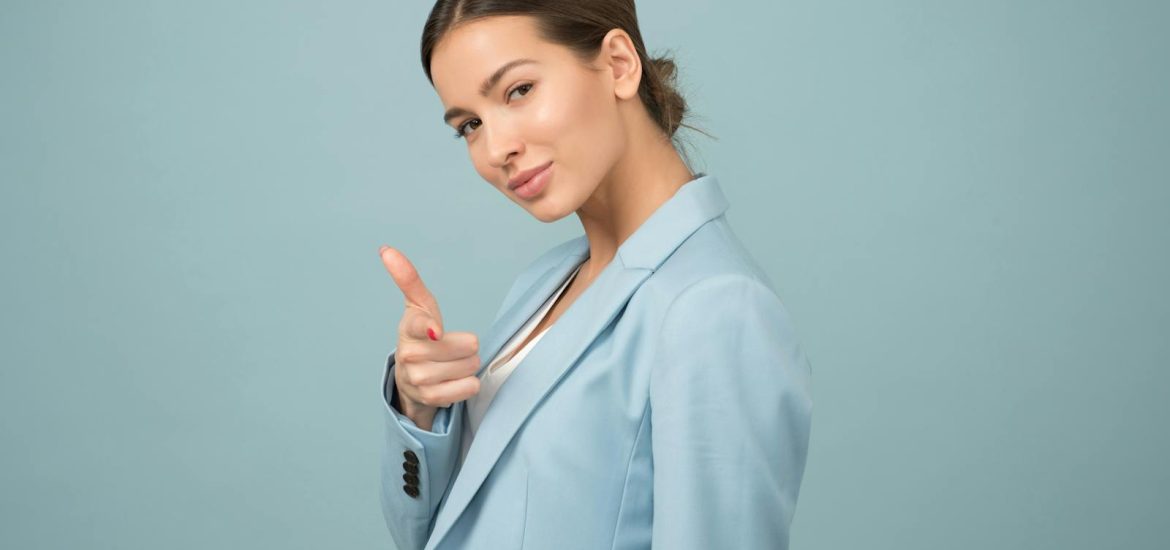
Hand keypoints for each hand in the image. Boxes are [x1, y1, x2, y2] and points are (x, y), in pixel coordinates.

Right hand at [379, 245, 480, 427]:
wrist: (410, 379)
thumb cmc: (421, 336)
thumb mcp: (418, 306)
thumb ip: (408, 278)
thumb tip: (386, 250)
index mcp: (408, 329)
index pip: (418, 325)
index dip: (429, 327)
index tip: (436, 330)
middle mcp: (410, 355)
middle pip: (465, 346)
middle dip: (467, 346)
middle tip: (453, 348)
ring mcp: (419, 379)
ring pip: (470, 366)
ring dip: (469, 364)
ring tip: (453, 364)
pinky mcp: (431, 399)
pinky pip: (469, 387)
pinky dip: (469, 384)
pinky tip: (454, 380)